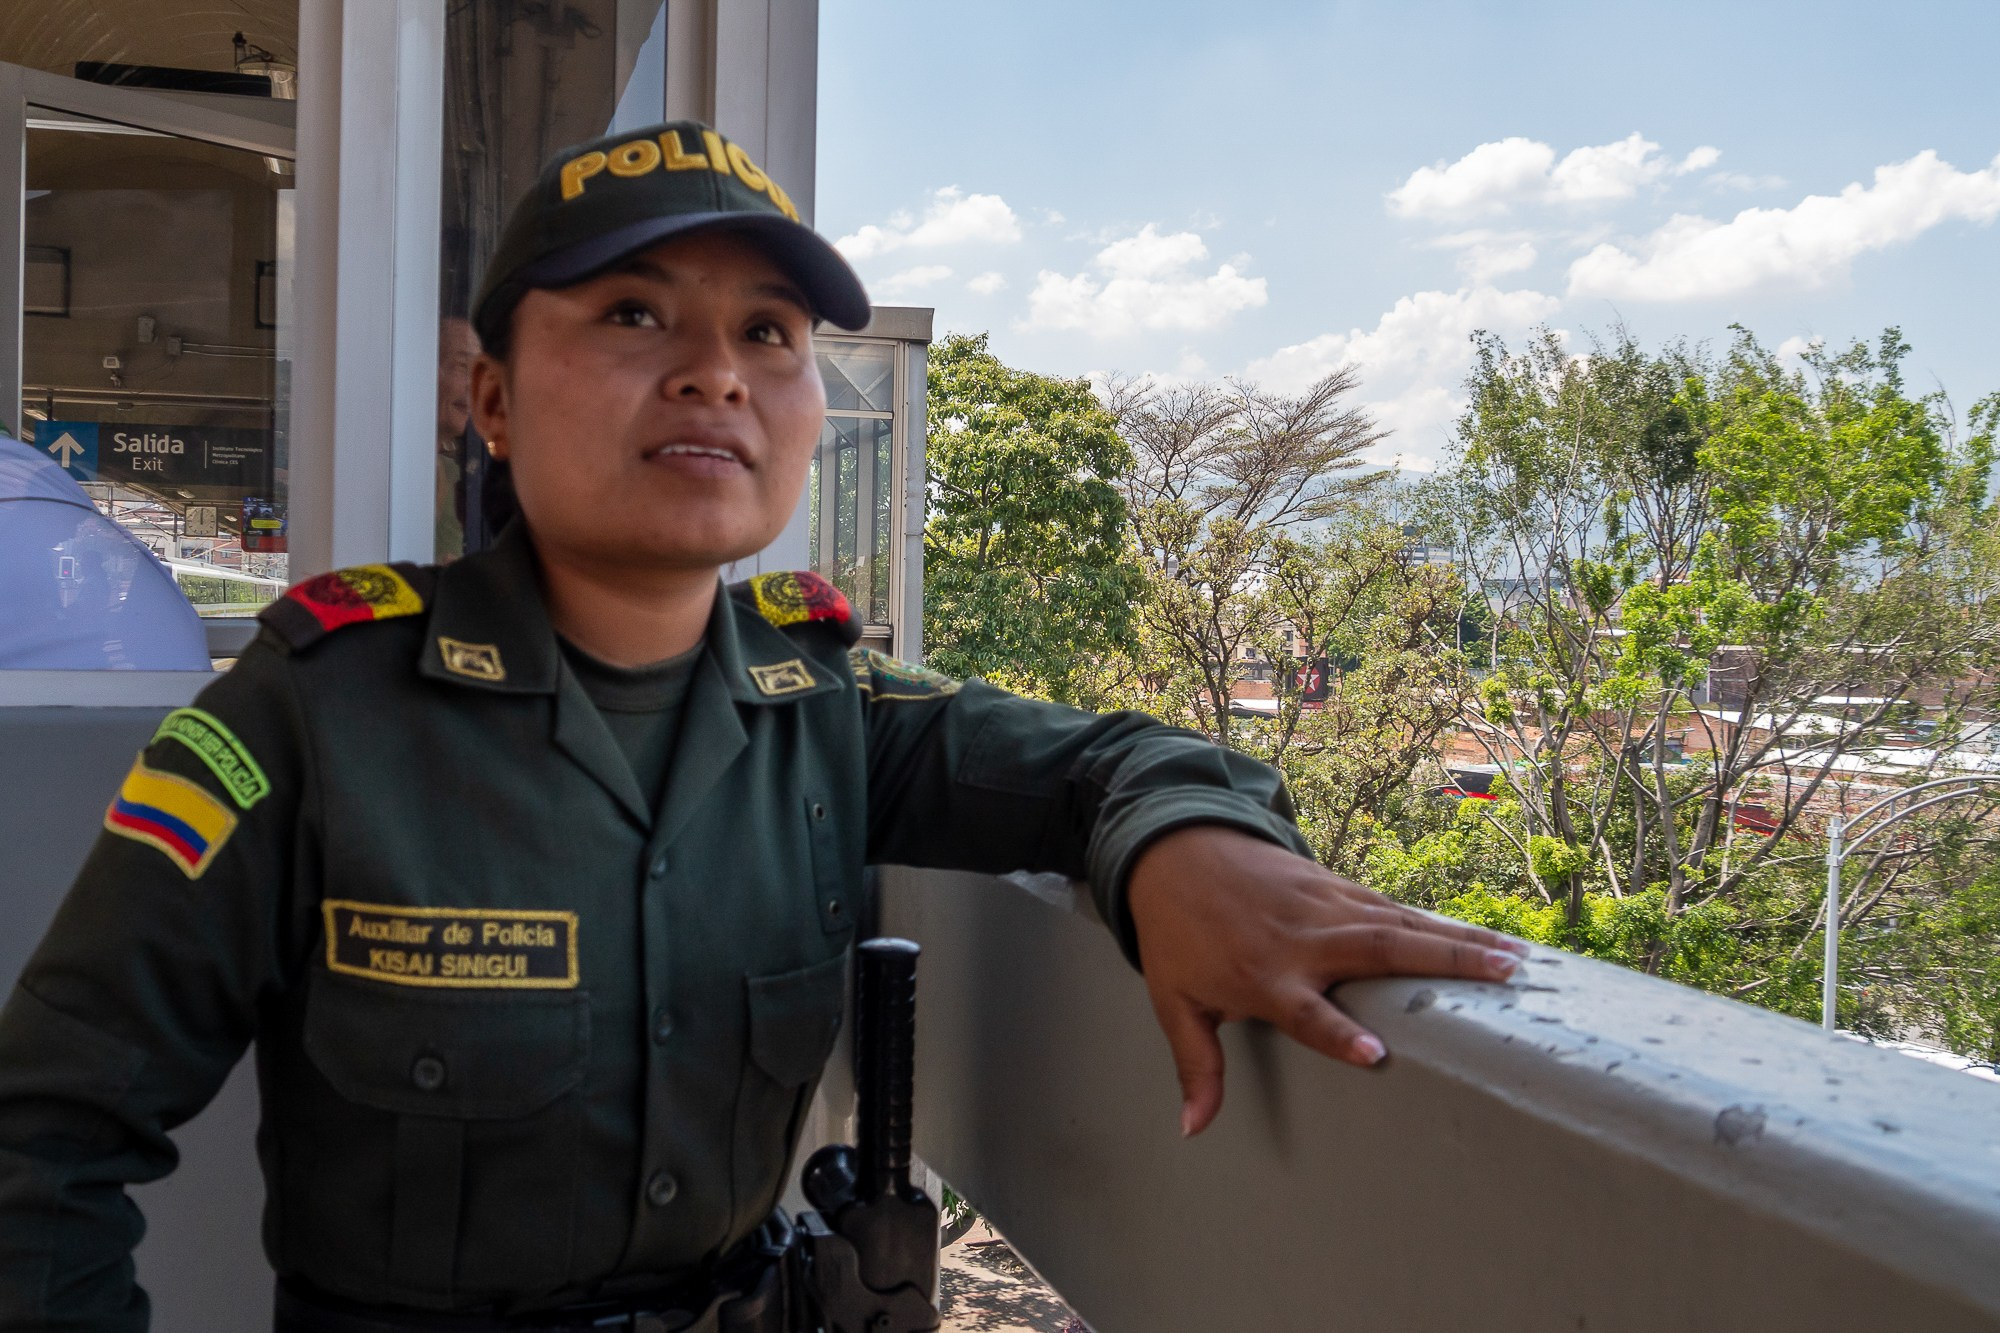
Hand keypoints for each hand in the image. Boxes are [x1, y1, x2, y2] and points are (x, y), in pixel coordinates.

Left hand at [1126, 825, 1528, 1136]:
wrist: (1176, 852)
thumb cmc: (1178, 937)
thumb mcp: (1174, 1003)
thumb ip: (1197, 1066)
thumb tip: (1192, 1130)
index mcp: (1263, 977)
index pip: (1306, 1013)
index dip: (1338, 1035)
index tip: (1376, 1055)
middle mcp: (1303, 940)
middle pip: (1379, 951)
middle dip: (1442, 962)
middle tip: (1502, 978)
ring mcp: (1325, 907)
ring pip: (1400, 922)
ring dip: (1459, 939)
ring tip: (1516, 959)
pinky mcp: (1337, 886)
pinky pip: (1394, 907)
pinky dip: (1439, 921)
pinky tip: (1483, 934)